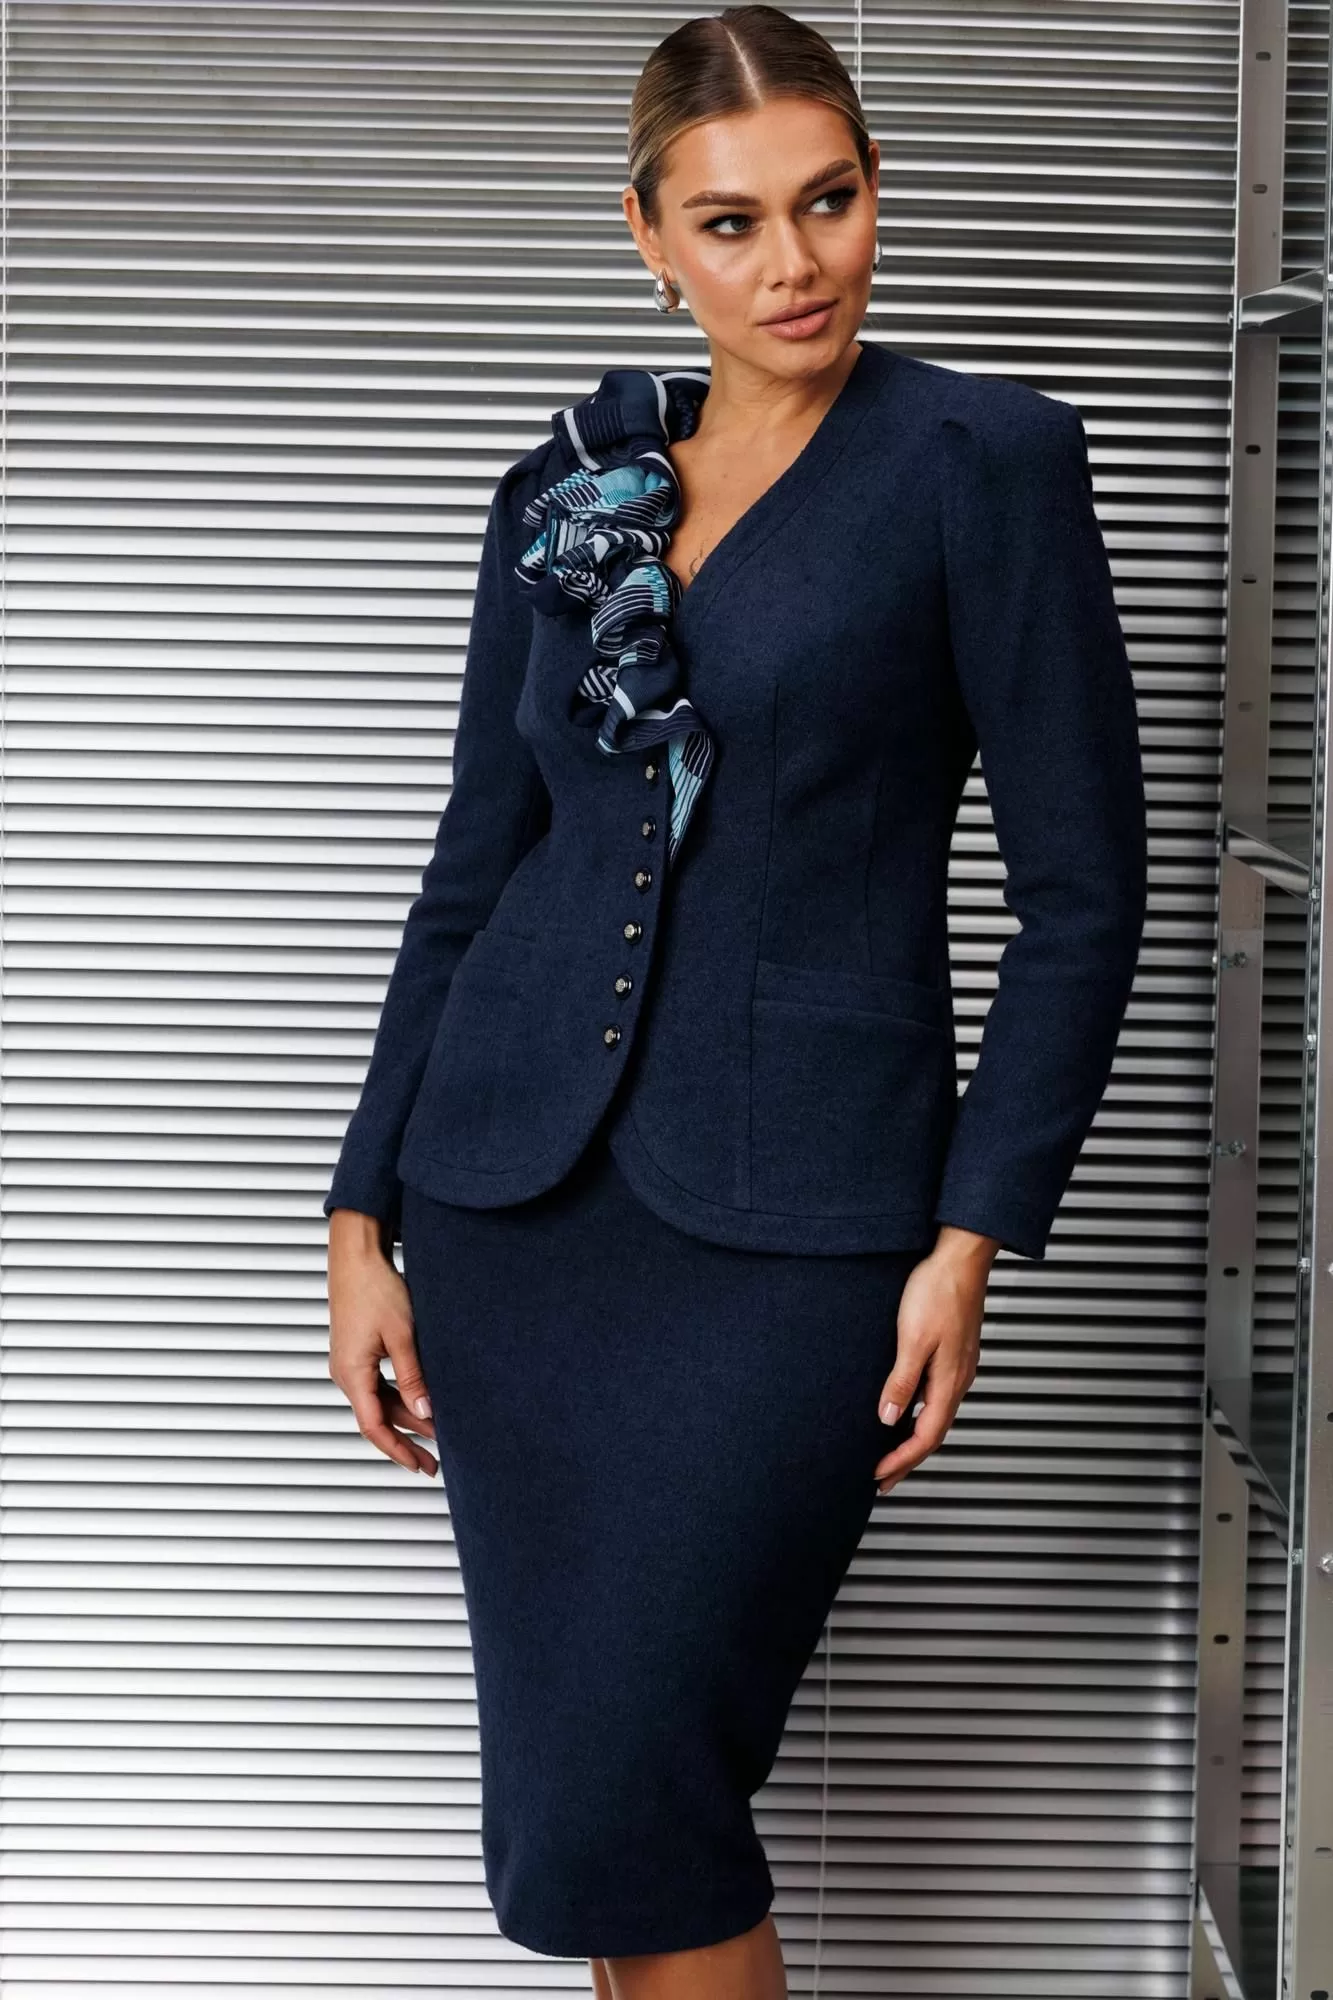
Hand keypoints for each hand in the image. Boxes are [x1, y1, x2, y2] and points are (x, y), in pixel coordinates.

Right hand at [327, 1210, 437, 1476]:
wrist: (357, 1257)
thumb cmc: (375, 1288)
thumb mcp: (402, 1337)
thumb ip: (414, 1378)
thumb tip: (425, 1414)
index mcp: (352, 1373)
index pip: (374, 1426)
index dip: (397, 1450)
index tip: (419, 1466)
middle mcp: (345, 1372)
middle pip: (377, 1418)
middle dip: (406, 1440)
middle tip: (432, 1461)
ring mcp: (350, 1363)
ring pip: (379, 1402)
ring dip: (405, 1418)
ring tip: (434, 1434)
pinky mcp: (357, 1352)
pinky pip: (377, 1385)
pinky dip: (399, 1398)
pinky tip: (419, 1404)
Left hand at [871, 1224, 995, 1494]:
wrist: (961, 1257)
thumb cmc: (938, 1291)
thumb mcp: (912, 1339)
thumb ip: (901, 1381)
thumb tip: (889, 1420)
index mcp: (949, 1382)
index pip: (926, 1437)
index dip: (902, 1461)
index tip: (878, 1477)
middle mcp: (958, 1379)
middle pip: (933, 1433)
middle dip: (907, 1460)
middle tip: (884, 1480)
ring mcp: (959, 1366)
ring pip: (937, 1416)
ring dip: (914, 1439)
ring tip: (892, 1453)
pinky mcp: (954, 1353)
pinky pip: (937, 1396)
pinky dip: (921, 1414)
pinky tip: (907, 1410)